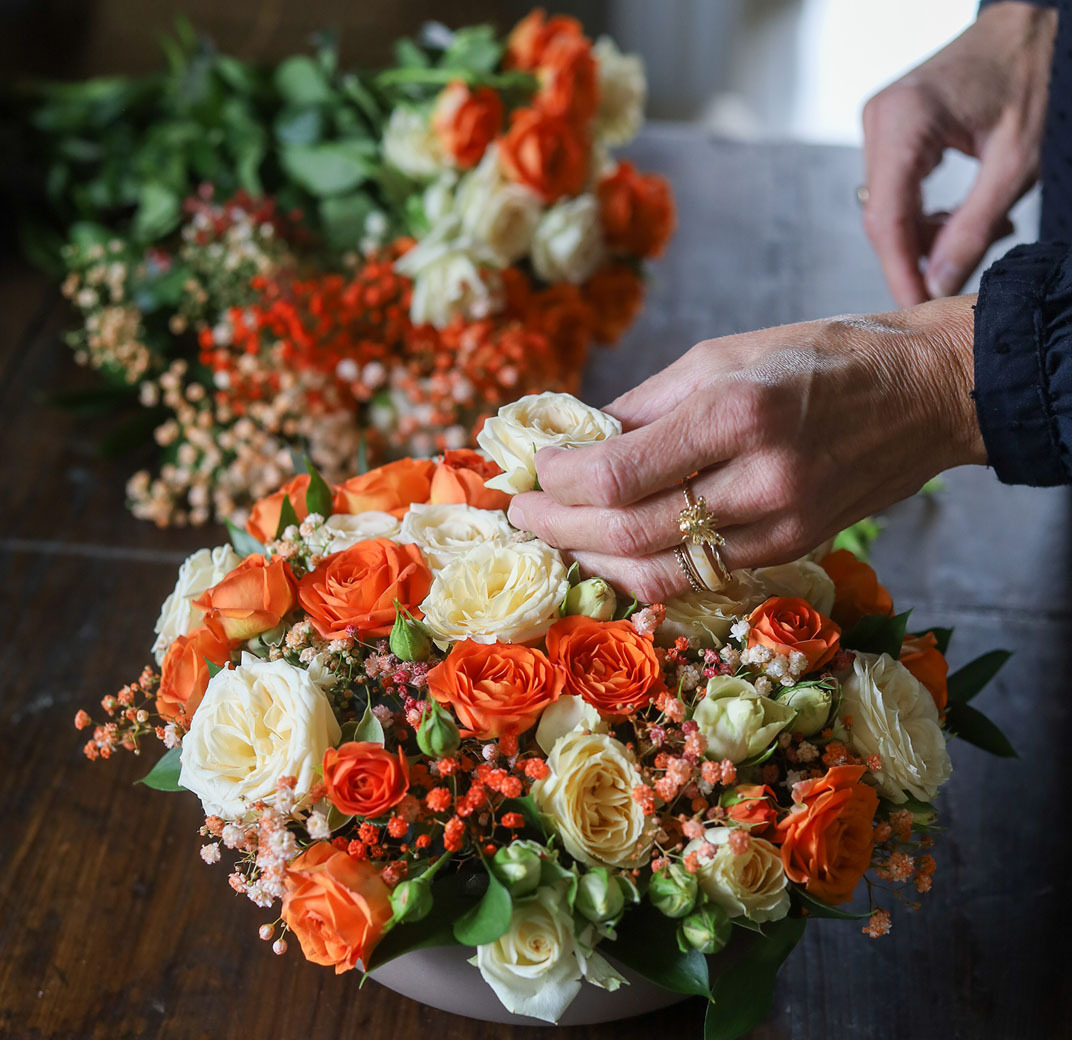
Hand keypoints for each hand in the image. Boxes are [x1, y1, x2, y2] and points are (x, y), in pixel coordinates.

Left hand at [507, 295, 983, 600]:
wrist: (928, 395)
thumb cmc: (823, 357)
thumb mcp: (725, 354)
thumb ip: (645, 405)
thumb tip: (576, 440)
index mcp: (737, 413)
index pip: (619, 473)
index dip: (559, 482)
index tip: (531, 471)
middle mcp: (760, 479)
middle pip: (629, 532)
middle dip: (559, 528)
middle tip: (521, 515)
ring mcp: (781, 526)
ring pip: (659, 571)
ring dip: (593, 559)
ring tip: (557, 536)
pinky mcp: (794, 550)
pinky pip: (697, 576)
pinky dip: (643, 567)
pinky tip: (613, 549)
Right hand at [861, 1, 1054, 306]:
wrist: (1035, 24)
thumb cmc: (1034, 73)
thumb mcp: (1016, 164)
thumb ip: (973, 229)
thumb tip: (938, 282)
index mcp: (906, 119)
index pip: (886, 217)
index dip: (898, 269)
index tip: (912, 305)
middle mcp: (881, 119)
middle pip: (882, 216)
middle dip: (917, 253)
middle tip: (958, 274)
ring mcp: (880, 123)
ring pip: (888, 208)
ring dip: (925, 234)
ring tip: (977, 231)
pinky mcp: (889, 130)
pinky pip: (895, 191)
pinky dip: (923, 213)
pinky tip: (957, 215)